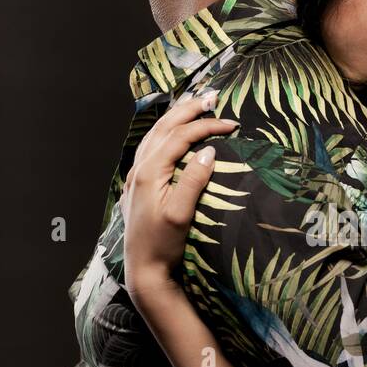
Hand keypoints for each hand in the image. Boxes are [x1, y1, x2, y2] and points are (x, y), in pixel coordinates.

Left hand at [120, 90, 238, 301]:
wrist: (144, 269)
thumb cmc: (164, 245)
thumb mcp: (182, 214)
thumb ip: (194, 180)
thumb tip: (209, 151)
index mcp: (149, 172)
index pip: (180, 137)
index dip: (206, 126)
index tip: (232, 124)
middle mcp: (139, 169)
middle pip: (164, 127)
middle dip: (189, 109)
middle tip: (212, 96)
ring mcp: (135, 176)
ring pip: (155, 135)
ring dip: (176, 117)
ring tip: (194, 105)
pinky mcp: (137, 185)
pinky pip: (150, 147)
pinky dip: (164, 132)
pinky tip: (171, 133)